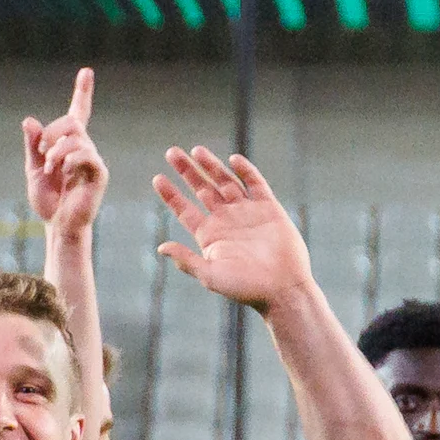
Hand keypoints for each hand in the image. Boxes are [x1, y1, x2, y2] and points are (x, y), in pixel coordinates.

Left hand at [22, 67, 105, 237]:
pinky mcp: (99, 174)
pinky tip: (63, 172)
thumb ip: (33, 145)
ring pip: (76, 138)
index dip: (82, 92)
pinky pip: (87, 155)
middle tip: (42, 152)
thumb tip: (29, 120)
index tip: (86, 71)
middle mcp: (84, 148)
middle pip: (72, 121)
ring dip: (56, 151)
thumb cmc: (47, 200)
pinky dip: (69, 160)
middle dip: (52, 133)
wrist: (57, 225)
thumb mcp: (33, 169)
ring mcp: (93, 160)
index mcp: (69, 145)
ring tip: (49, 169)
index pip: (79, 112)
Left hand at [153, 147, 319, 312]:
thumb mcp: (210, 276)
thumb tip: (161, 247)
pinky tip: (233, 160)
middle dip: (187, 171)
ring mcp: (247, 212)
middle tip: (171, 152)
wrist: (282, 289)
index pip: (185, 209)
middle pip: (202, 189)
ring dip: (211, 166)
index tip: (157, 179)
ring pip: (225, 181)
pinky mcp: (269, 208)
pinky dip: (245, 171)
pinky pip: (255, 183)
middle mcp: (226, 220)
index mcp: (209, 235)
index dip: (171, 194)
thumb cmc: (245, 288)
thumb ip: (186, 260)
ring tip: (195, 150)